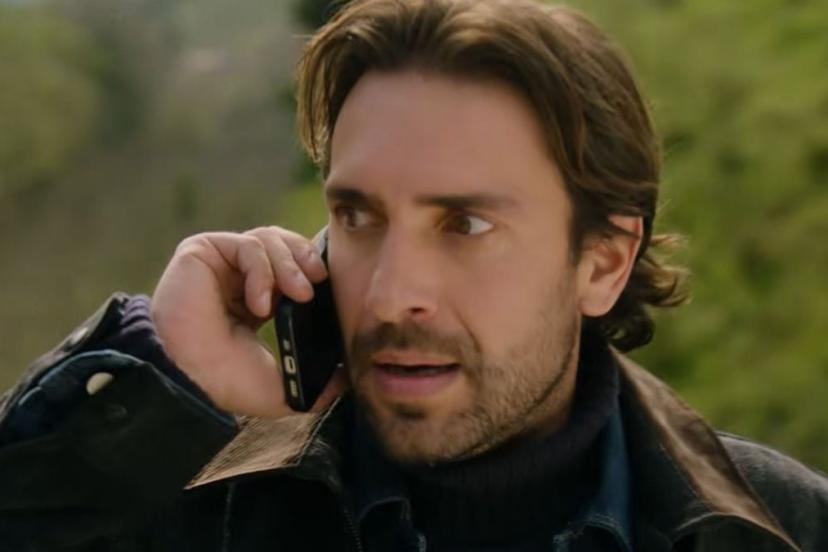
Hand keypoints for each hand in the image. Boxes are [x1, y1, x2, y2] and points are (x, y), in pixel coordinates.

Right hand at [150, 226, 346, 417]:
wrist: (189, 381)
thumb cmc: (226, 384)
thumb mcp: (284, 384)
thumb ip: (317, 380)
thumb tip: (347, 379)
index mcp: (257, 301)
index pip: (292, 264)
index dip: (312, 267)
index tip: (327, 285)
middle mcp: (237, 277)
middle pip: (283, 242)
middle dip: (306, 258)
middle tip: (317, 283)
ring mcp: (220, 263)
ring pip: (269, 239)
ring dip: (289, 265)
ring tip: (296, 295)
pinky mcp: (202, 251)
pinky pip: (247, 246)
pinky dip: (261, 272)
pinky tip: (259, 304)